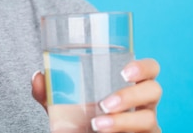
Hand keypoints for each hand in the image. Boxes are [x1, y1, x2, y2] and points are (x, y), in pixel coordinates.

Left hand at [31, 58, 162, 132]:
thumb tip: (38, 76)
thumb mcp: (64, 105)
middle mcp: (143, 104)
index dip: (143, 67)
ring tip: (97, 125)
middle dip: (130, 96)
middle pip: (154, 90)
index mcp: (129, 85)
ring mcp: (147, 125)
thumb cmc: (82, 119)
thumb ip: (49, 91)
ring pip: (149, 119)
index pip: (150, 69)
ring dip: (123, 121)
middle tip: (104, 104)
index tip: (124, 73)